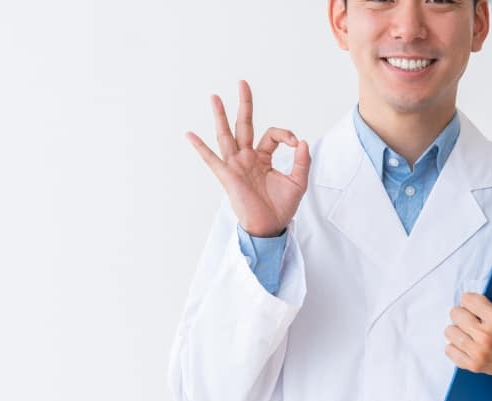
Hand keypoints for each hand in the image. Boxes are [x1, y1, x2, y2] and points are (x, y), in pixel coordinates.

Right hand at [185, 80, 311, 236]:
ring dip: (221, 116)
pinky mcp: (228, 176)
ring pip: (227, 136)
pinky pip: (211, 160)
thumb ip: (301, 161)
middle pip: (244, 125)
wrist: (270, 227)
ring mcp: (236, 165)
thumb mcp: (298, 182)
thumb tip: (302, 141)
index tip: (295, 143)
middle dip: (244, 104)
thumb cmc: (282, 207)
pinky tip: (189, 134)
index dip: (285, 134)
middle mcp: (247, 158)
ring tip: (214, 97)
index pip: (272, 135)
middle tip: (242, 82)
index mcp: (263, 158)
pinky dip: (200, 147)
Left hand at [445, 254, 491, 381]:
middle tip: (476, 319)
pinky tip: (468, 343)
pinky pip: (449, 351)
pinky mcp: (473, 365)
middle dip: (464, 314)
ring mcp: (479, 353)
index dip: (473, 301)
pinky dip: (456, 347)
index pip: (466, 299)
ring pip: (449, 332)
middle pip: (455, 314)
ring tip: (471, 330)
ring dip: (458, 329)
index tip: (481, 306)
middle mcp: (486, 337)